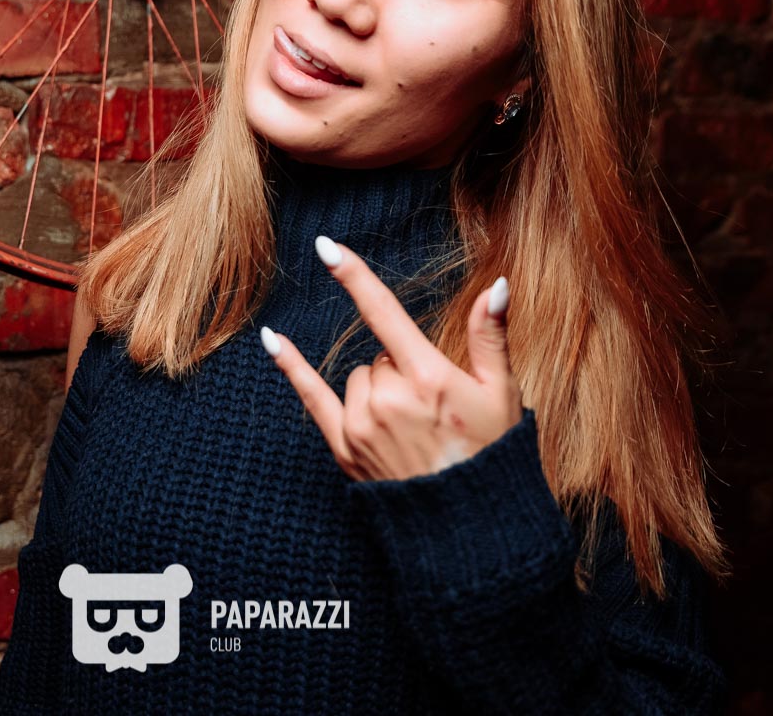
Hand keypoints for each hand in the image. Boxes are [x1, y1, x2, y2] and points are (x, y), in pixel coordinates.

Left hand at [261, 235, 522, 481]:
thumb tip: (496, 284)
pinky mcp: (345, 448)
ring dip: (378, 391)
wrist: (467, 526)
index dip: (354, 276)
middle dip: (402, 371)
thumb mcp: (500, 393)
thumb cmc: (490, 455)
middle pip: (379, 356)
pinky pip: (312, 395)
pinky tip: (271, 340)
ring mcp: (363, 425)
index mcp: (428, 377)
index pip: (384, 313)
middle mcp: (389, 398)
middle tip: (433, 410)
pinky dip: (292, 367)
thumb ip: (490, 335)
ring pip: (358, 379)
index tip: (325, 246)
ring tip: (412, 428)